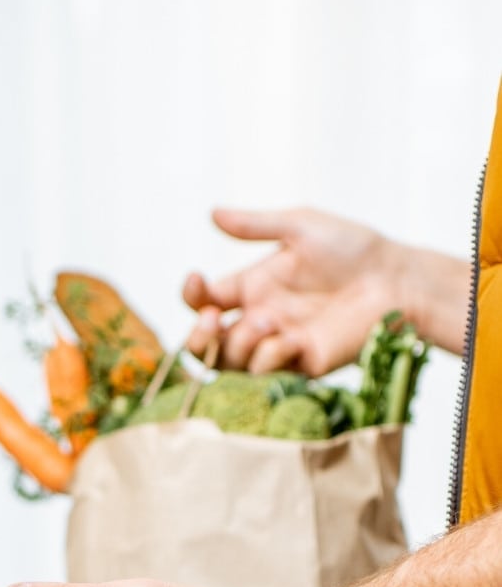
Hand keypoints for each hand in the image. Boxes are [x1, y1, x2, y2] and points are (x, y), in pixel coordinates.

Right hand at [183, 207, 410, 375]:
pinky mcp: (299, 367)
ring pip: (230, 363)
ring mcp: (276, 346)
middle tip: (212, 320)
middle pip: (205, 344)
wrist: (395, 280)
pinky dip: (270, 357)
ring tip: (270, 321)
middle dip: (197, 337)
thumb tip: (213, 213)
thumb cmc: (355, 248)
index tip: (196, 280)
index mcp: (253, 288)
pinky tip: (293, 339)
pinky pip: (266, 373)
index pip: (204, 301)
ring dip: (239, 344)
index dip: (192, 295)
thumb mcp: (301, 226)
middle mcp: (258, 320)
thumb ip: (256, 225)